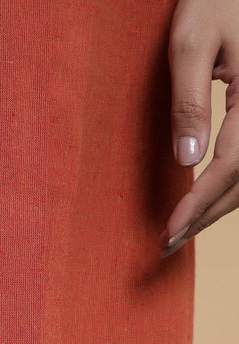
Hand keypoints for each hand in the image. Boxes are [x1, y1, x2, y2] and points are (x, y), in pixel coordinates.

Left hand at [163, 0, 238, 256]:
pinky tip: (205, 198)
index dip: (199, 203)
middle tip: (168, 244)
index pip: (229, 165)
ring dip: (219, 206)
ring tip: (182, 230)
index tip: (170, 230)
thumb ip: (189, 101)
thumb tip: (186, 159)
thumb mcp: (190, 44)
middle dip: (207, 215)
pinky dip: (230, 184)